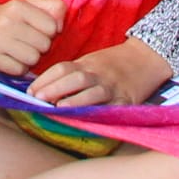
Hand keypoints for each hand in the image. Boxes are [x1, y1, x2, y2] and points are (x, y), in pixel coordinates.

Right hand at [0, 0, 64, 75]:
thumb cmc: (11, 16)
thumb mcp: (32, 4)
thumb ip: (54, 8)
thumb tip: (60, 27)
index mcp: (18, 7)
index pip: (52, 27)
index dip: (49, 31)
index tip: (39, 30)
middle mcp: (6, 22)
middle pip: (44, 45)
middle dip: (41, 46)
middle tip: (30, 42)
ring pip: (33, 59)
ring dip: (31, 58)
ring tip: (22, 50)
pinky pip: (19, 70)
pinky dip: (19, 67)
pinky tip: (13, 58)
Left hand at [30, 39, 170, 106]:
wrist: (148, 57)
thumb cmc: (113, 63)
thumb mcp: (91, 62)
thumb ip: (71, 73)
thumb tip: (43, 87)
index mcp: (87, 64)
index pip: (62, 69)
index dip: (45, 79)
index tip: (30, 90)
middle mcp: (99, 74)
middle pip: (75, 79)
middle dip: (55, 88)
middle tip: (38, 98)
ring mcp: (113, 88)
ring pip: (93, 93)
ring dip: (74, 101)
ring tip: (59, 109)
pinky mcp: (127, 100)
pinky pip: (112, 108)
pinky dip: (99, 114)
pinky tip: (88, 120)